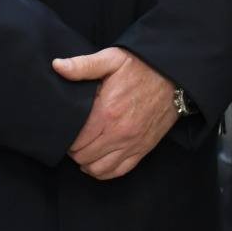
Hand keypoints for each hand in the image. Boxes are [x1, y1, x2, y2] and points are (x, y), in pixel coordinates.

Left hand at [52, 47, 177, 179]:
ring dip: (87, 162)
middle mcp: (119, 133)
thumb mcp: (112, 59)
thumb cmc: (142, 67)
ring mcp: (132, 144)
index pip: (76, 140)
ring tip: (84, 149)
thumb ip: (83, 65)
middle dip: (74, 149)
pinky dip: (104, 171)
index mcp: (107, 112)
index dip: (66, 137)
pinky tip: (98, 161)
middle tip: (74, 137)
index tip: (67, 128)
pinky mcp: (143, 149)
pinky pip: (118, 171)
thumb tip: (57, 66)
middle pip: (84, 156)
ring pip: (98, 169)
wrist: (174, 75)